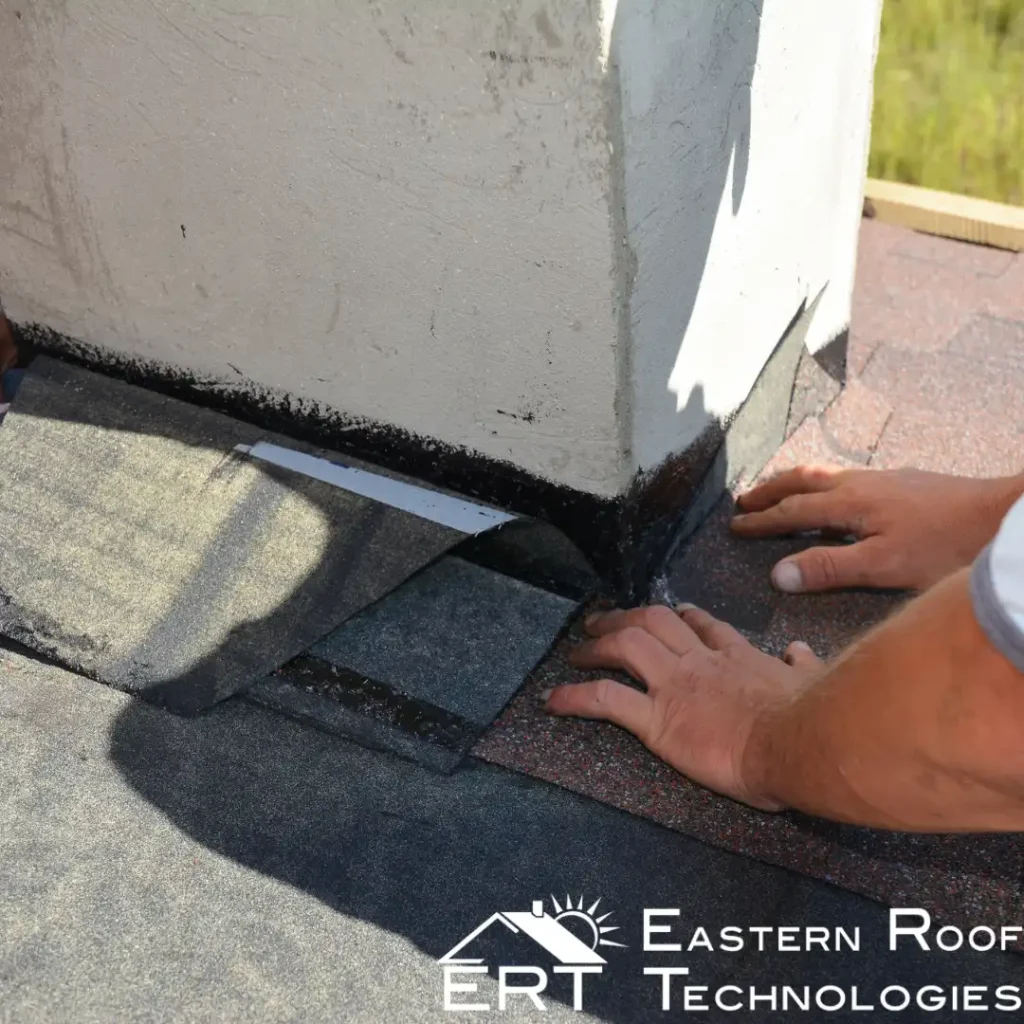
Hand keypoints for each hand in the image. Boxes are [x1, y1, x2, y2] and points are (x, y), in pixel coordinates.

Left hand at [544, 604, 821, 808]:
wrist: (800, 742)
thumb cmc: (813, 719)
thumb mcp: (813, 682)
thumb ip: (803, 665)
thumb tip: (800, 650)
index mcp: (738, 657)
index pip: (704, 626)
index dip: (681, 617)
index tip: (671, 613)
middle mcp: (700, 662)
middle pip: (653, 622)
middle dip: (624, 617)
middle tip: (602, 622)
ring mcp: (675, 686)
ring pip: (625, 646)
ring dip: (596, 645)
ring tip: (576, 649)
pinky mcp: (658, 720)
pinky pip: (606, 700)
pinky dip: (575, 698)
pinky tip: (553, 702)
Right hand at [731, 465, 1022, 592]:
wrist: (1000, 515)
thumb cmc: (944, 545)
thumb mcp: (883, 566)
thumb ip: (829, 567)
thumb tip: (776, 574)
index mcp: (848, 504)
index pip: (792, 512)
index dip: (762, 521)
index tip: (735, 526)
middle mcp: (860, 484)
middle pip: (802, 481)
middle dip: (770, 491)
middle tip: (744, 499)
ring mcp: (883, 479)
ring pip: (825, 474)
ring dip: (794, 482)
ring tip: (779, 489)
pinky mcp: (903, 482)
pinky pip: (846, 476)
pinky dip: (823, 482)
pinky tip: (837, 493)